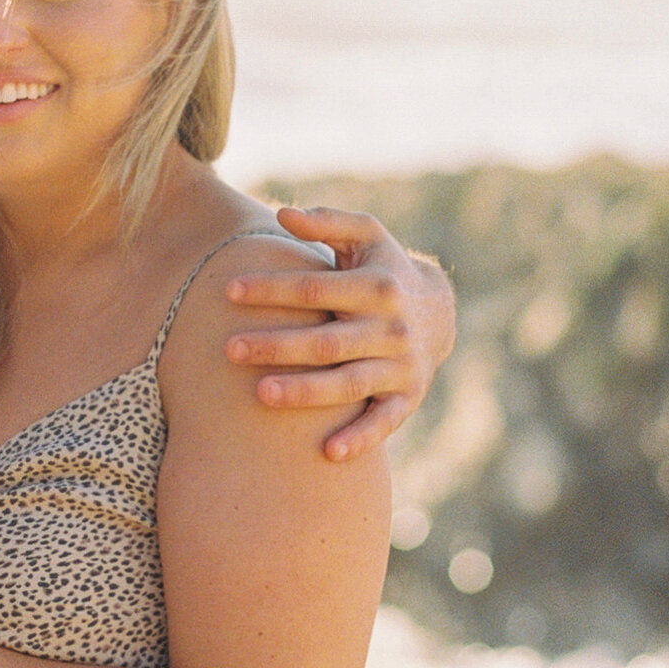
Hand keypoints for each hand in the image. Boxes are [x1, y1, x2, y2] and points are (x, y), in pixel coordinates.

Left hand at [221, 207, 458, 461]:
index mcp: (377, 286)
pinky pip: (383, 422)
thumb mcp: (366, 236)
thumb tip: (282, 214)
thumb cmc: (383, 268)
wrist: (440, 312)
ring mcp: (401, 366)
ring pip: (349, 383)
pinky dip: (360, 439)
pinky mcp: (407, 398)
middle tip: (230, 349)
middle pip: (327, 341)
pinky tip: (327, 453)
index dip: (273, 289)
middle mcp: (391, 328)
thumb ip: (327, 222)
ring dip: (307, 391)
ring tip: (261, 394)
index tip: (228, 291)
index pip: (316, 288)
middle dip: (279, 345)